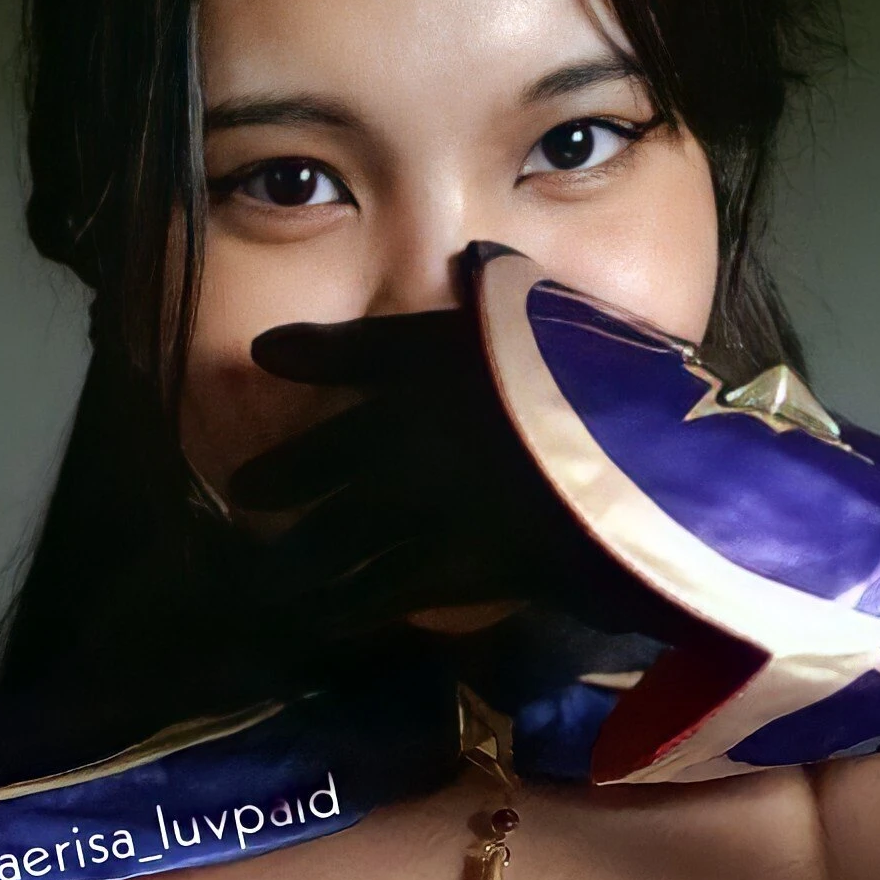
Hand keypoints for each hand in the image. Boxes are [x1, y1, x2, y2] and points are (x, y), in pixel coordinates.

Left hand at [232, 297, 671, 653]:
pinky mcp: (438, 569)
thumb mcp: (560, 319)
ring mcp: (414, 502)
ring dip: (292, 556)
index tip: (268, 354)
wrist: (637, 471)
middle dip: (278, 475)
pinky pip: (373, 592)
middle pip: (322, 453)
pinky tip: (316, 621)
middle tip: (241, 491)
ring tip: (260, 576)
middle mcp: (408, 427)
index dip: (310, 351)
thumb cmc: (613, 388)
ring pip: (330, 533)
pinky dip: (342, 608)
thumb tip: (478, 258)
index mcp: (442, 357)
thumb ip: (508, 295)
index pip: (359, 350)